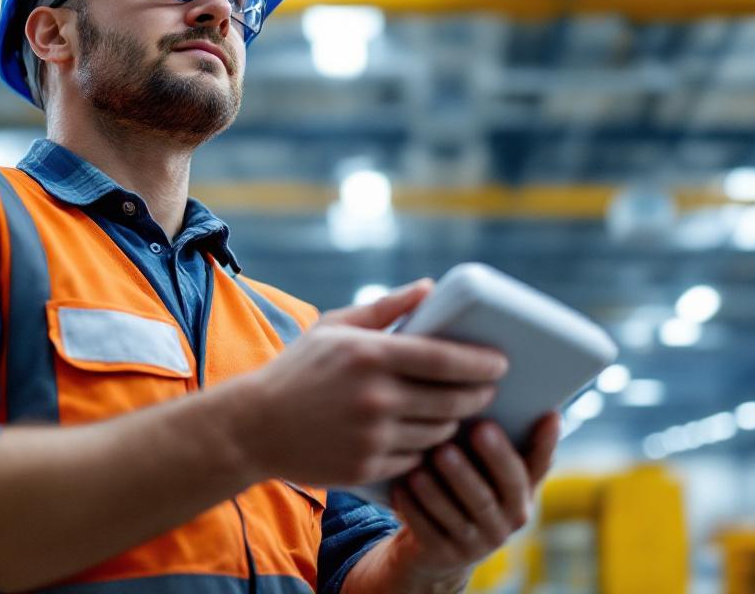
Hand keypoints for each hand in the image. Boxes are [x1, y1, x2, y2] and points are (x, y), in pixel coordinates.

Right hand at [230, 280, 508, 485]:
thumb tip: (430, 287)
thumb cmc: (297, 370)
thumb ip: (385, 308)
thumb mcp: (334, 328)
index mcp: (370, 355)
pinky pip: (416, 460)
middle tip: (487, 391)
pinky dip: (424, 450)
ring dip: (452, 424)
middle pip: (452, 401)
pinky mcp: (367, 467)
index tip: (501, 363)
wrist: (254, 426)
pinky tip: (424, 439)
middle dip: (477, 396)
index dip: (481, 363)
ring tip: (454, 413)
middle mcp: (376, 397)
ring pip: (439, 434)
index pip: (445, 360)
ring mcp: (372, 436)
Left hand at [385, 413, 561, 586]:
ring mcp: (477, 542)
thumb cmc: (459, 487)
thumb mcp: (481, 468)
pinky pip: (429, 531)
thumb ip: (491, 439)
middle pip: (502, 487)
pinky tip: (403, 484)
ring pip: (462, 512)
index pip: (539, 465)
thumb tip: (488, 385)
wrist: (435, 547)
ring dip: (446, 483)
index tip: (548, 414)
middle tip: (478, 428)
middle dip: (492, 458)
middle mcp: (508, 520)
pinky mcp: (445, 555)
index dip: (546, 442)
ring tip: (430, 458)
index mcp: (522, 492)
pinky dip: (415, 507)